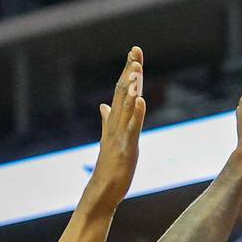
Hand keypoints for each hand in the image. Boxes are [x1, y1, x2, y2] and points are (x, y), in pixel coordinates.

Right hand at [87, 47, 146, 209]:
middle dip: (129, 71)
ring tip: (136, 68)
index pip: (120, 91)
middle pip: (122, 93)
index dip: (127, 71)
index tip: (134, 53)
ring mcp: (120, 135)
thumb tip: (103, 105)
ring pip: (126, 107)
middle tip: (135, 50)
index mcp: (114, 122)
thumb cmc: (109, 167)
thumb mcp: (110, 139)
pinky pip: (132, 128)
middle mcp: (115, 124)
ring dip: (131, 87)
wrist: (101, 191)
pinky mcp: (126, 148)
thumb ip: (107, 120)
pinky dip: (136, 113)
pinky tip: (140, 99)